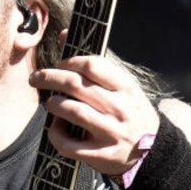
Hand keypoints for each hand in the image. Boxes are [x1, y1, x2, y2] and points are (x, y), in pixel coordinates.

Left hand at [30, 54, 158, 176]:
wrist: (153, 152)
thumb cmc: (131, 114)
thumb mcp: (123, 88)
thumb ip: (96, 65)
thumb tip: (64, 35)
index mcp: (126, 88)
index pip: (92, 65)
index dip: (69, 61)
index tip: (60, 65)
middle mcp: (119, 109)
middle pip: (75, 85)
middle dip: (49, 78)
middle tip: (37, 79)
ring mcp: (110, 133)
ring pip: (72, 111)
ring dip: (53, 104)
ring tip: (50, 103)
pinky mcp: (100, 155)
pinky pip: (68, 144)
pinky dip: (55, 134)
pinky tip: (56, 128)